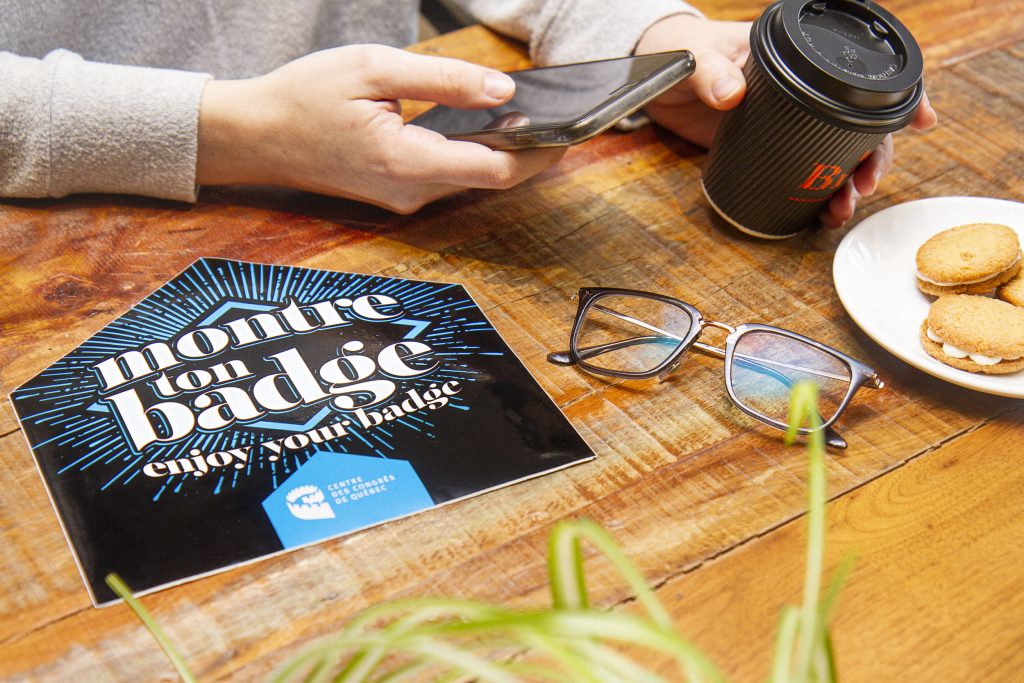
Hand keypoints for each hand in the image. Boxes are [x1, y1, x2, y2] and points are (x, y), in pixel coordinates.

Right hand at [197, 45, 564, 212]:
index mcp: (406, 163)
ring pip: (472, 178)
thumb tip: (503, 92)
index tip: (573, 128)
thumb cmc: (304, 96)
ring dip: (504, 151)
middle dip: (532, 150)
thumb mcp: (375, 69)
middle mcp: (411, 193)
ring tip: (533, 116)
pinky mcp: (398, 195)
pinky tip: (487, 126)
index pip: (496, 169)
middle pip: (491, 178)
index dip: (540, 152)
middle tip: (566, 116)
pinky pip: (449, 176)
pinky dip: (474, 153)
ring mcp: (404, 200)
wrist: (255, 136)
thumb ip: (443, 80)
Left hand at [634, 14, 937, 228]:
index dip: (897, 97)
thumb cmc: (679, 49)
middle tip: (866, 183)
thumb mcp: (696, 58)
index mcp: (795, 60)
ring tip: (842, 208)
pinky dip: (815, 195)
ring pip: (833, 154)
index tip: (920, 120)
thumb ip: (711, 73)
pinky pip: (800, 172)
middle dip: (873, 158)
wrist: (652, 74)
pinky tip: (820, 214)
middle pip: (856, 126)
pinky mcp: (766, 148)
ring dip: (847, 184)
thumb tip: (731, 92)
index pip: (857, 73)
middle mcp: (800, 93)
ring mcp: (786, 123)